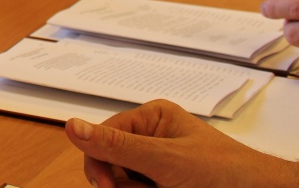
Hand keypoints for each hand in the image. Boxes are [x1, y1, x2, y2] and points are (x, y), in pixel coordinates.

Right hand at [65, 99, 294, 187]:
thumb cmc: (227, 174)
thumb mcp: (166, 161)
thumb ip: (117, 146)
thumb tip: (71, 126)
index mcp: (151, 118)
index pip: (101, 136)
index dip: (99, 164)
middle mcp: (153, 138)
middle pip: (110, 163)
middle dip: (122, 183)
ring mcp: (161, 164)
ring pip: (124, 182)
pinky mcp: (167, 184)